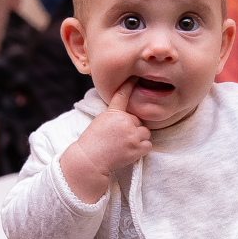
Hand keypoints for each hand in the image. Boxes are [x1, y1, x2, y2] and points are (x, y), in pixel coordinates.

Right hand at [60, 78, 151, 202]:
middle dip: (132, 128)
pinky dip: (141, 149)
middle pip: (138, 121)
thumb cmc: (93, 142)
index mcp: (113, 113)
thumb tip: (128, 115)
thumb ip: (115, 115)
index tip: (134, 77)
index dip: (129, 85)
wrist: (90, 161)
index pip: (122, 95)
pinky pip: (148, 145)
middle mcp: (125, 121)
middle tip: (118, 138)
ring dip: (138, 139)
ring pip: (145, 133)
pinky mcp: (138, 148)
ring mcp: (132, 135)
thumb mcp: (101, 121)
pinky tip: (129, 152)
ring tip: (124, 145)